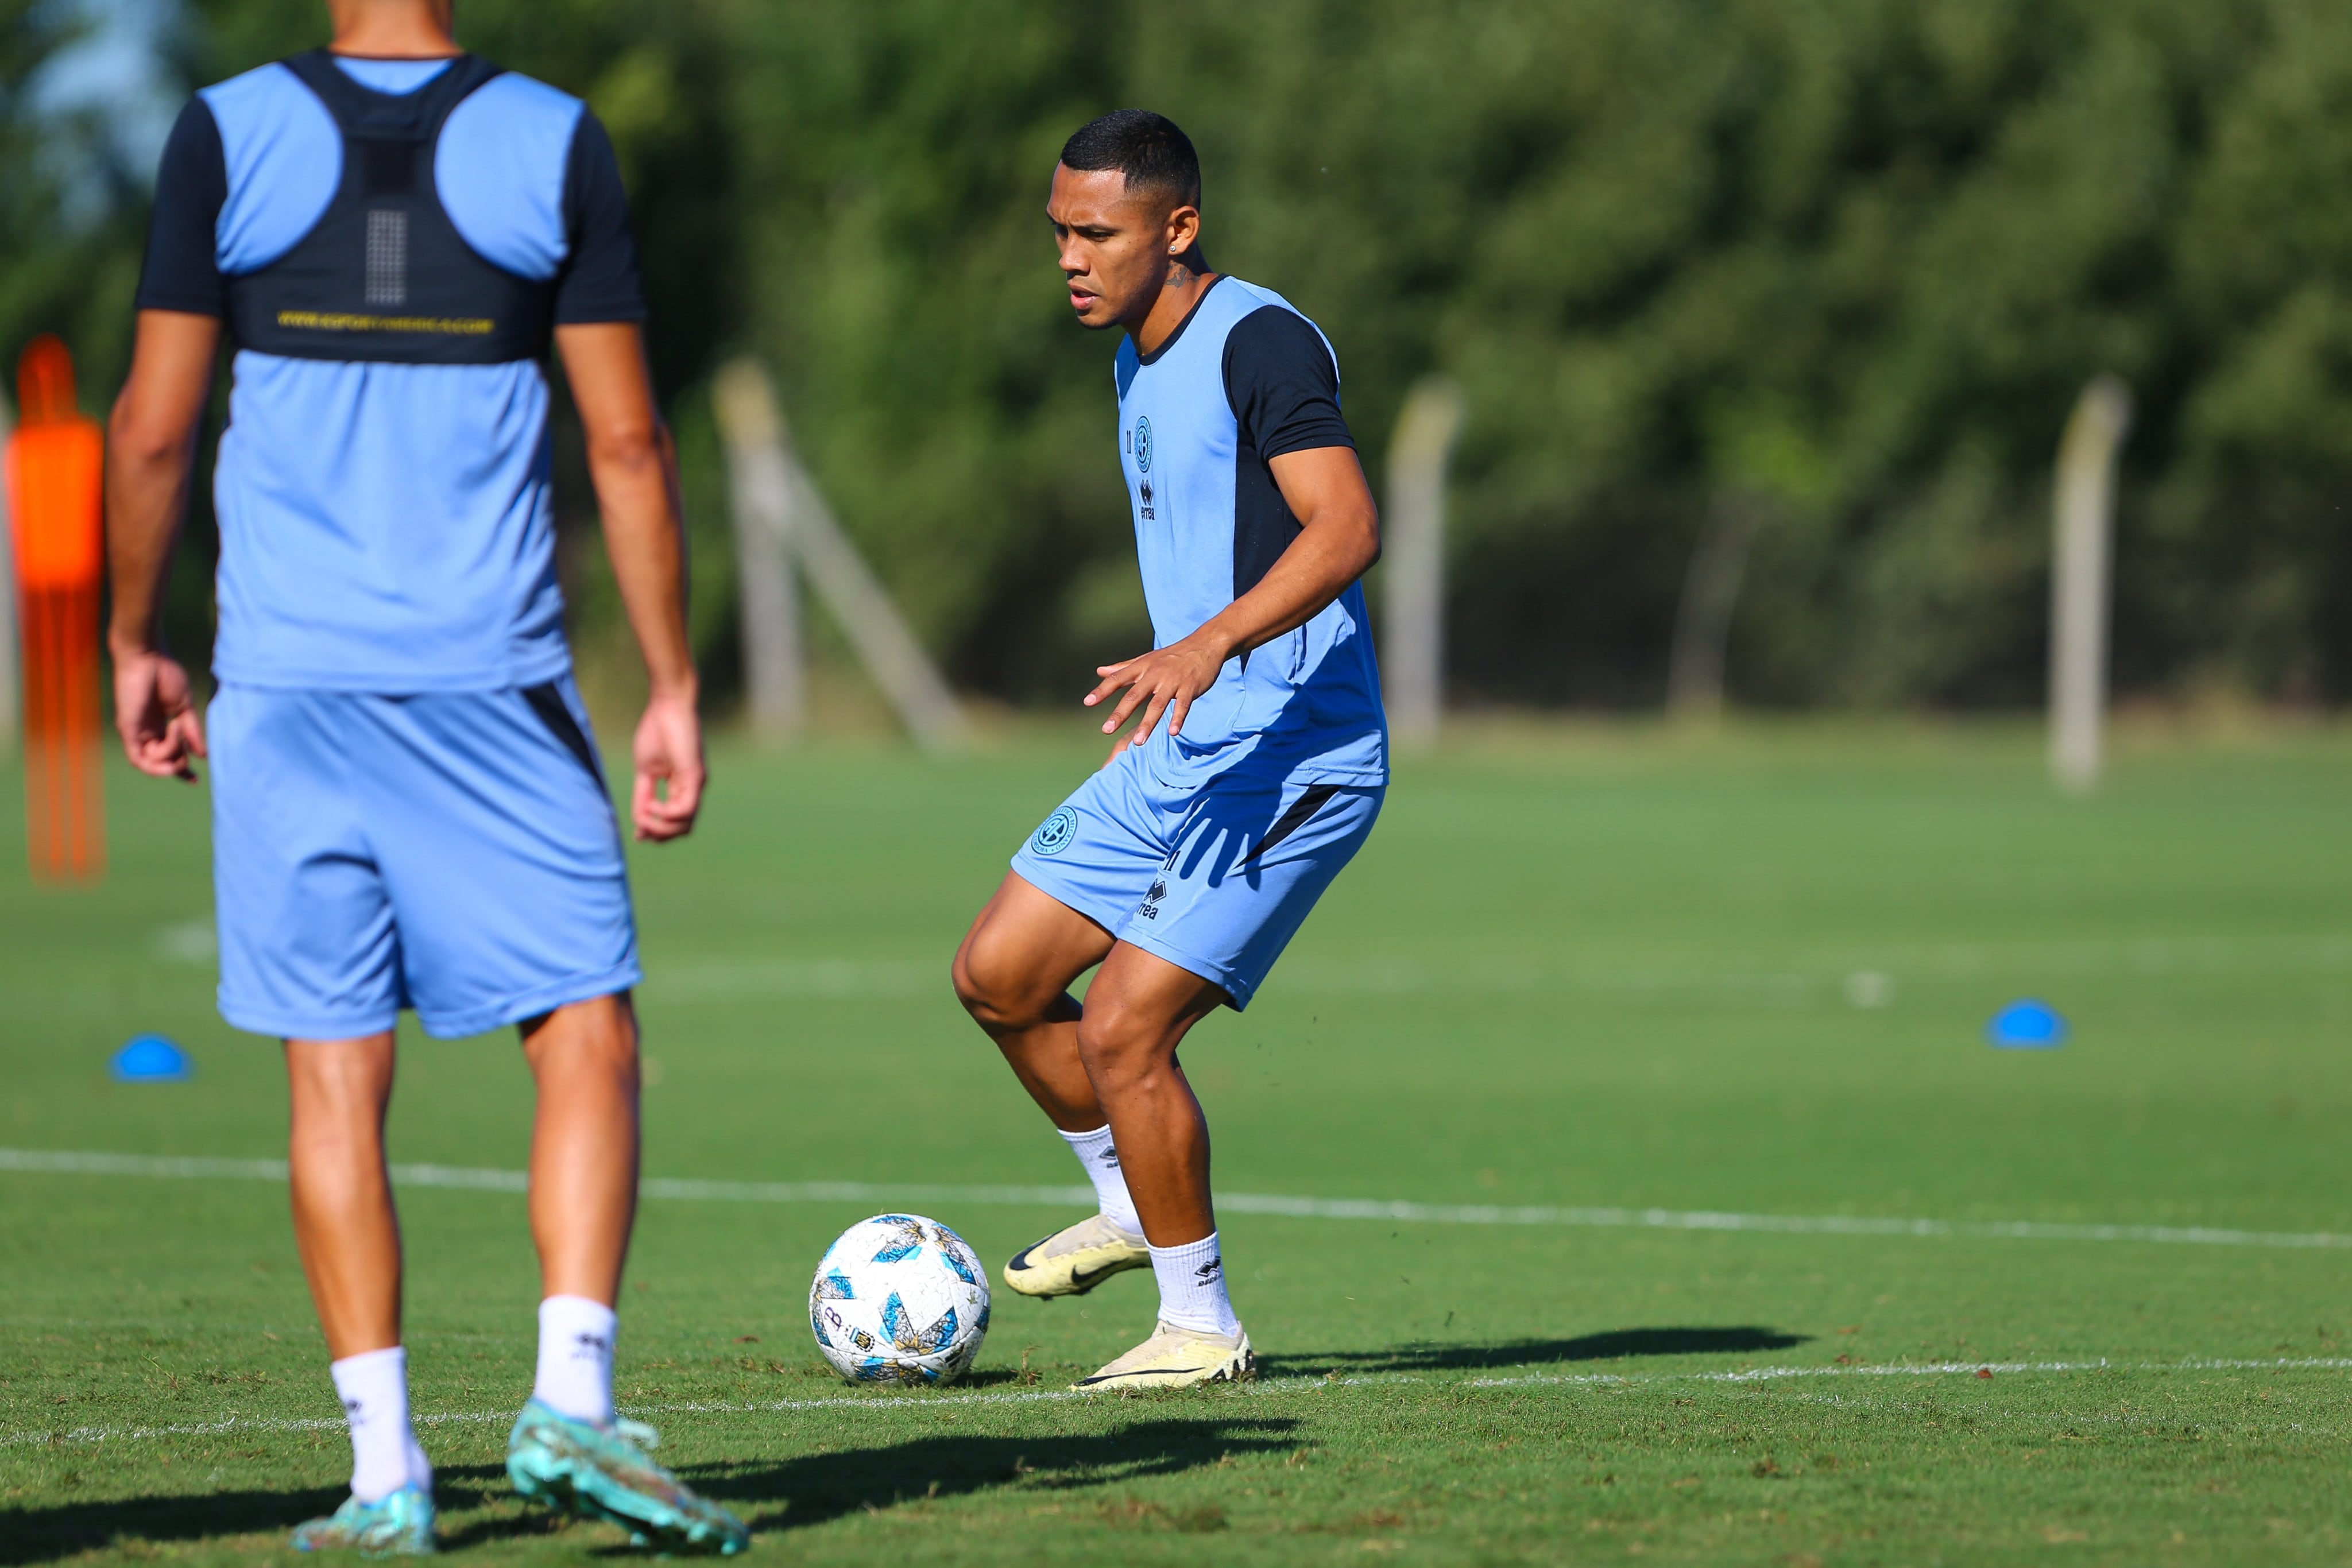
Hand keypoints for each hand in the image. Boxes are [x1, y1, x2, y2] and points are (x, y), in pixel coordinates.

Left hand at [112, 648, 204, 781]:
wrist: (147, 657)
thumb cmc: (165, 675)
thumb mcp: (185, 708)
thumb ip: (192, 731)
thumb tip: (203, 754)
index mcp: (159, 726)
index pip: (168, 755)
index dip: (181, 768)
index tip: (195, 779)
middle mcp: (146, 733)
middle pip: (163, 763)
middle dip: (179, 763)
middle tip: (189, 746)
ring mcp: (135, 733)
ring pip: (153, 763)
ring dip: (170, 757)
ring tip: (177, 730)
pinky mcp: (128, 730)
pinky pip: (139, 760)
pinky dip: (155, 765)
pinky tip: (169, 756)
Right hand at [631, 689, 704, 841]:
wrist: (668, 706)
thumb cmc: (657, 731)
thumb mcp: (645, 770)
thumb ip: (643, 795)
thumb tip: (639, 820)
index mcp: (681, 788)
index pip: (674, 821)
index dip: (656, 832)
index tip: (639, 836)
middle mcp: (692, 789)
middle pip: (681, 828)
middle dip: (658, 834)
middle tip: (640, 828)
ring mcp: (696, 784)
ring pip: (684, 824)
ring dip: (660, 827)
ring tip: (644, 815)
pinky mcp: (695, 777)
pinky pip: (685, 809)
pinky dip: (667, 814)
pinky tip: (653, 806)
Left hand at [1084, 632, 1226, 752]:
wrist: (1204, 644)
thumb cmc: (1172, 655)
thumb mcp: (1146, 659)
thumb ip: (1123, 667)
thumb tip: (1099, 671)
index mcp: (1142, 667)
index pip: (1118, 678)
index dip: (1103, 690)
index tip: (1088, 702)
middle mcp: (1155, 673)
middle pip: (1135, 695)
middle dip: (1120, 713)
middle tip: (1106, 729)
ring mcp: (1173, 680)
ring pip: (1158, 704)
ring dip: (1148, 723)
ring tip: (1138, 742)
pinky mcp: (1190, 687)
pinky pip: (1183, 705)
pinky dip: (1178, 718)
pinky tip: (1173, 733)